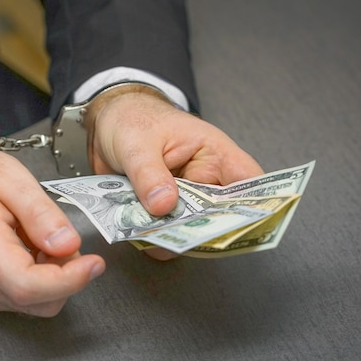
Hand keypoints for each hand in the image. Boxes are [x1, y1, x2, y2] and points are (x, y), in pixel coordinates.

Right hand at [0, 145, 104, 316]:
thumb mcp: (10, 178)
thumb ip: (41, 213)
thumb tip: (68, 245)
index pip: (30, 286)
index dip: (70, 280)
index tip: (94, 263)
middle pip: (37, 301)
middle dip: (64, 275)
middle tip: (59, 237)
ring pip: (32, 304)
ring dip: (50, 277)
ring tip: (36, 237)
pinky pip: (18, 298)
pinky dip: (34, 279)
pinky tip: (25, 248)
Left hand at [90, 92, 263, 260]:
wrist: (106, 124)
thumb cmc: (132, 119)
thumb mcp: (137, 144)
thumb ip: (150, 175)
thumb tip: (164, 206)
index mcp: (213, 154)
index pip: (249, 182)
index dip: (254, 205)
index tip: (244, 227)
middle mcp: (203, 180)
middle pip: (220, 215)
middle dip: (205, 232)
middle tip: (185, 241)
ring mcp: (182, 200)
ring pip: (189, 230)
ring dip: (173, 238)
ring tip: (154, 240)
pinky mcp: (161, 213)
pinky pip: (163, 234)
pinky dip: (153, 239)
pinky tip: (139, 237)